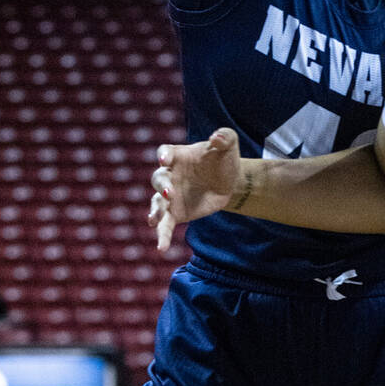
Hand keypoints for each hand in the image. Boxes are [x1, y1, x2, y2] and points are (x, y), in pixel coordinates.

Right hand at [148, 128, 244, 251]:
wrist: (230, 182)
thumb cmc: (224, 159)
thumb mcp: (229, 144)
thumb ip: (224, 137)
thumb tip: (216, 137)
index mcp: (178, 156)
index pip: (165, 152)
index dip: (163, 155)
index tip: (165, 160)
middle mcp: (170, 175)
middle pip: (158, 179)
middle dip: (161, 186)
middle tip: (169, 193)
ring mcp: (170, 196)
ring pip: (156, 203)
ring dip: (154, 210)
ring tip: (154, 219)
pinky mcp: (175, 213)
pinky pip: (165, 225)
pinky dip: (161, 236)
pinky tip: (161, 248)